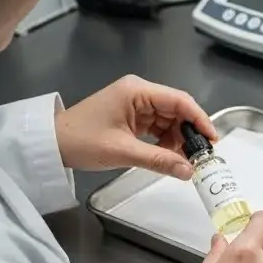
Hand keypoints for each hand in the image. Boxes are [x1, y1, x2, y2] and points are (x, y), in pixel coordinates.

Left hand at [56, 75, 216, 179]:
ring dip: (178, 139)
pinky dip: (166, 140)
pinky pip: (158, 126)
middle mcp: (139, 92)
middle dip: (190, 133)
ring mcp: (135, 103)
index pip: (180, 100)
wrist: (50, 144)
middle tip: (201, 156)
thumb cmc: (81, 141)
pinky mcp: (131, 115)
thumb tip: (190, 171)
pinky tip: (170, 155)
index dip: (200, 120)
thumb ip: (160, 160)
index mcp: (137, 91)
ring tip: (185, 160)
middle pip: (177, 109)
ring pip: (169, 119)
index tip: (213, 140)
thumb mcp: (123, 152)